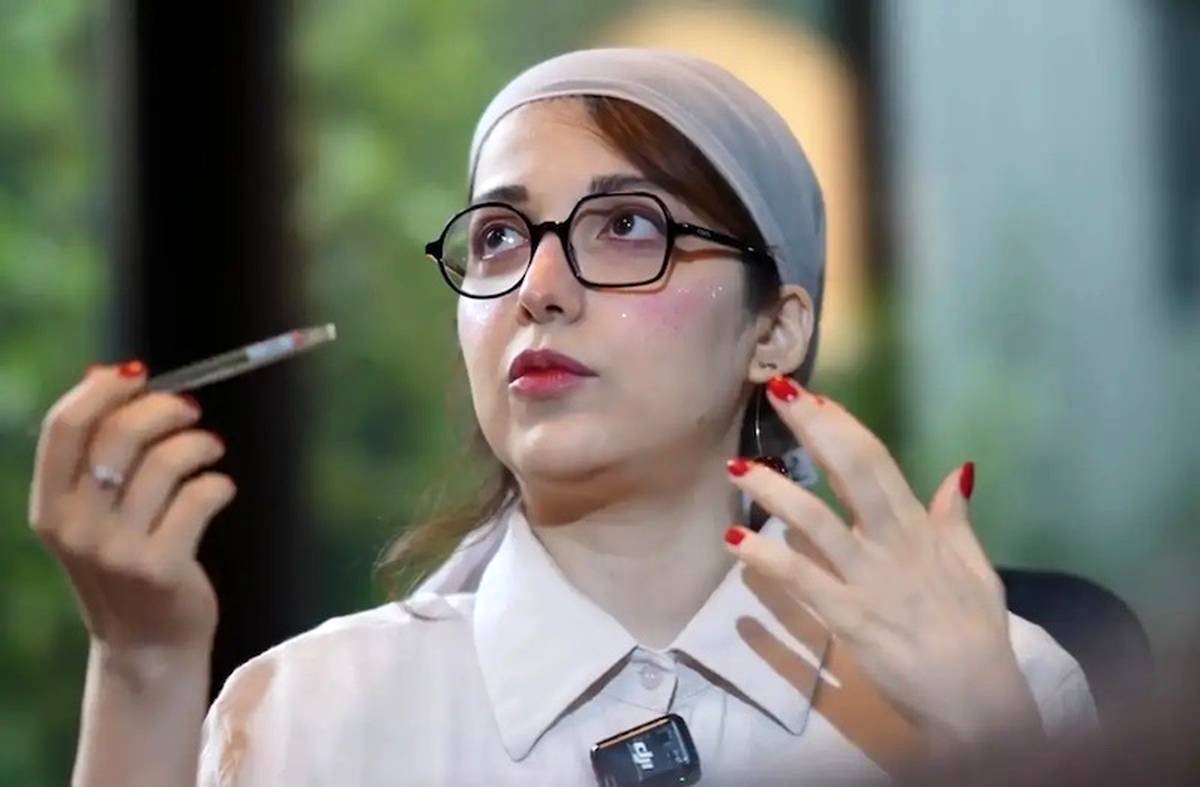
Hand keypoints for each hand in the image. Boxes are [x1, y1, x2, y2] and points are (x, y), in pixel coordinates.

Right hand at [28, 362, 234, 669]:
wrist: (147, 644)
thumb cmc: (127, 561)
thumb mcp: (95, 511)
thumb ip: (96, 450)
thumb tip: (109, 371)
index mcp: (49, 506)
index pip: (64, 427)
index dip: (104, 390)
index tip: (140, 374)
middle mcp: (74, 527)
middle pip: (119, 435)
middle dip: (163, 409)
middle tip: (190, 410)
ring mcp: (115, 550)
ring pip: (166, 463)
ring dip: (199, 444)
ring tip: (210, 449)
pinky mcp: (160, 566)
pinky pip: (200, 497)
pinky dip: (218, 484)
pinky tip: (220, 490)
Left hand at [722, 376, 1039, 749]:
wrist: (977, 700)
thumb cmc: (976, 633)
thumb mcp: (977, 569)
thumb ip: (956, 520)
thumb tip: (959, 471)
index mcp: (919, 529)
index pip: (877, 462)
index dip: (842, 426)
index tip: (811, 396)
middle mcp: (892, 544)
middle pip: (851, 473)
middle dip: (814, 430)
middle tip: (775, 393)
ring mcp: (869, 580)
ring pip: (817, 523)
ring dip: (775, 491)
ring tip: (737, 467)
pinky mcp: (850, 618)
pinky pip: (803, 582)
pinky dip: (768, 559)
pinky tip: (735, 541)